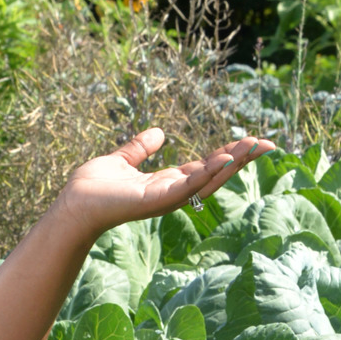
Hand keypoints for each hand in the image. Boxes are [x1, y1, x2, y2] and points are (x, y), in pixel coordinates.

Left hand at [58, 127, 275, 238]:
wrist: (72, 206)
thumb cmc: (92, 188)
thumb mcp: (121, 160)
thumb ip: (140, 148)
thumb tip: (159, 133)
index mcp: (166, 182)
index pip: (205, 167)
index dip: (228, 154)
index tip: (250, 140)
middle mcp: (172, 192)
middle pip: (214, 174)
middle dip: (241, 159)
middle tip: (267, 143)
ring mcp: (166, 199)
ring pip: (207, 181)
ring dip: (232, 164)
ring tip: (254, 145)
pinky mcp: (156, 201)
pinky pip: (187, 187)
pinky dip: (207, 174)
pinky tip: (225, 159)